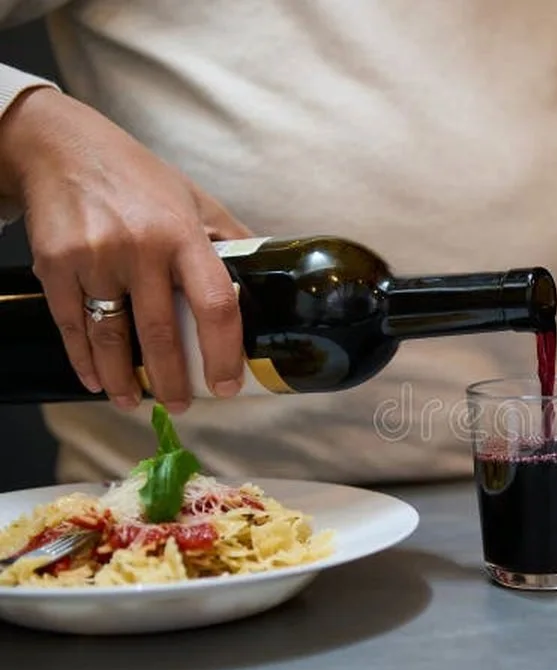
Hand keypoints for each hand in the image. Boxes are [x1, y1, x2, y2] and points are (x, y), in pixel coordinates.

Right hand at [0, 86, 251, 412]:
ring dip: (125, 379)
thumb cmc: (137, 176)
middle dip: (172, 381)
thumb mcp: (195, 200)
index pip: (215, 305)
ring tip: (136, 400)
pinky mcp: (55, 264)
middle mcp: (140, 248)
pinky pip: (72, 325)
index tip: (227, 384)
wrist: (61, 146)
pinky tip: (98, 379)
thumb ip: (230, 240)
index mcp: (183, 235)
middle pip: (159, 334)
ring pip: (111, 338)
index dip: (223, 352)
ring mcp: (94, 257)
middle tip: (181, 404)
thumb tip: (270, 277)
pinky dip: (85, 360)